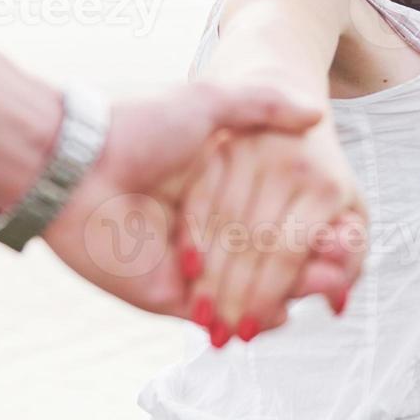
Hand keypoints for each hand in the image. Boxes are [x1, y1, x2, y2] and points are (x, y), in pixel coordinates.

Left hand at [39, 82, 352, 319]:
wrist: (74, 160)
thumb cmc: (135, 126)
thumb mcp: (208, 104)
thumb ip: (261, 107)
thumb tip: (316, 110)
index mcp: (214, 189)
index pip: (274, 218)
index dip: (313, 228)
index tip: (345, 231)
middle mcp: (204, 230)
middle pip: (269, 260)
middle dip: (310, 268)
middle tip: (344, 270)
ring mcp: (188, 266)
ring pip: (251, 292)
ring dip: (290, 294)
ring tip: (329, 290)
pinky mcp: (166, 295)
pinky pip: (219, 314)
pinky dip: (256, 316)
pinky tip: (286, 310)